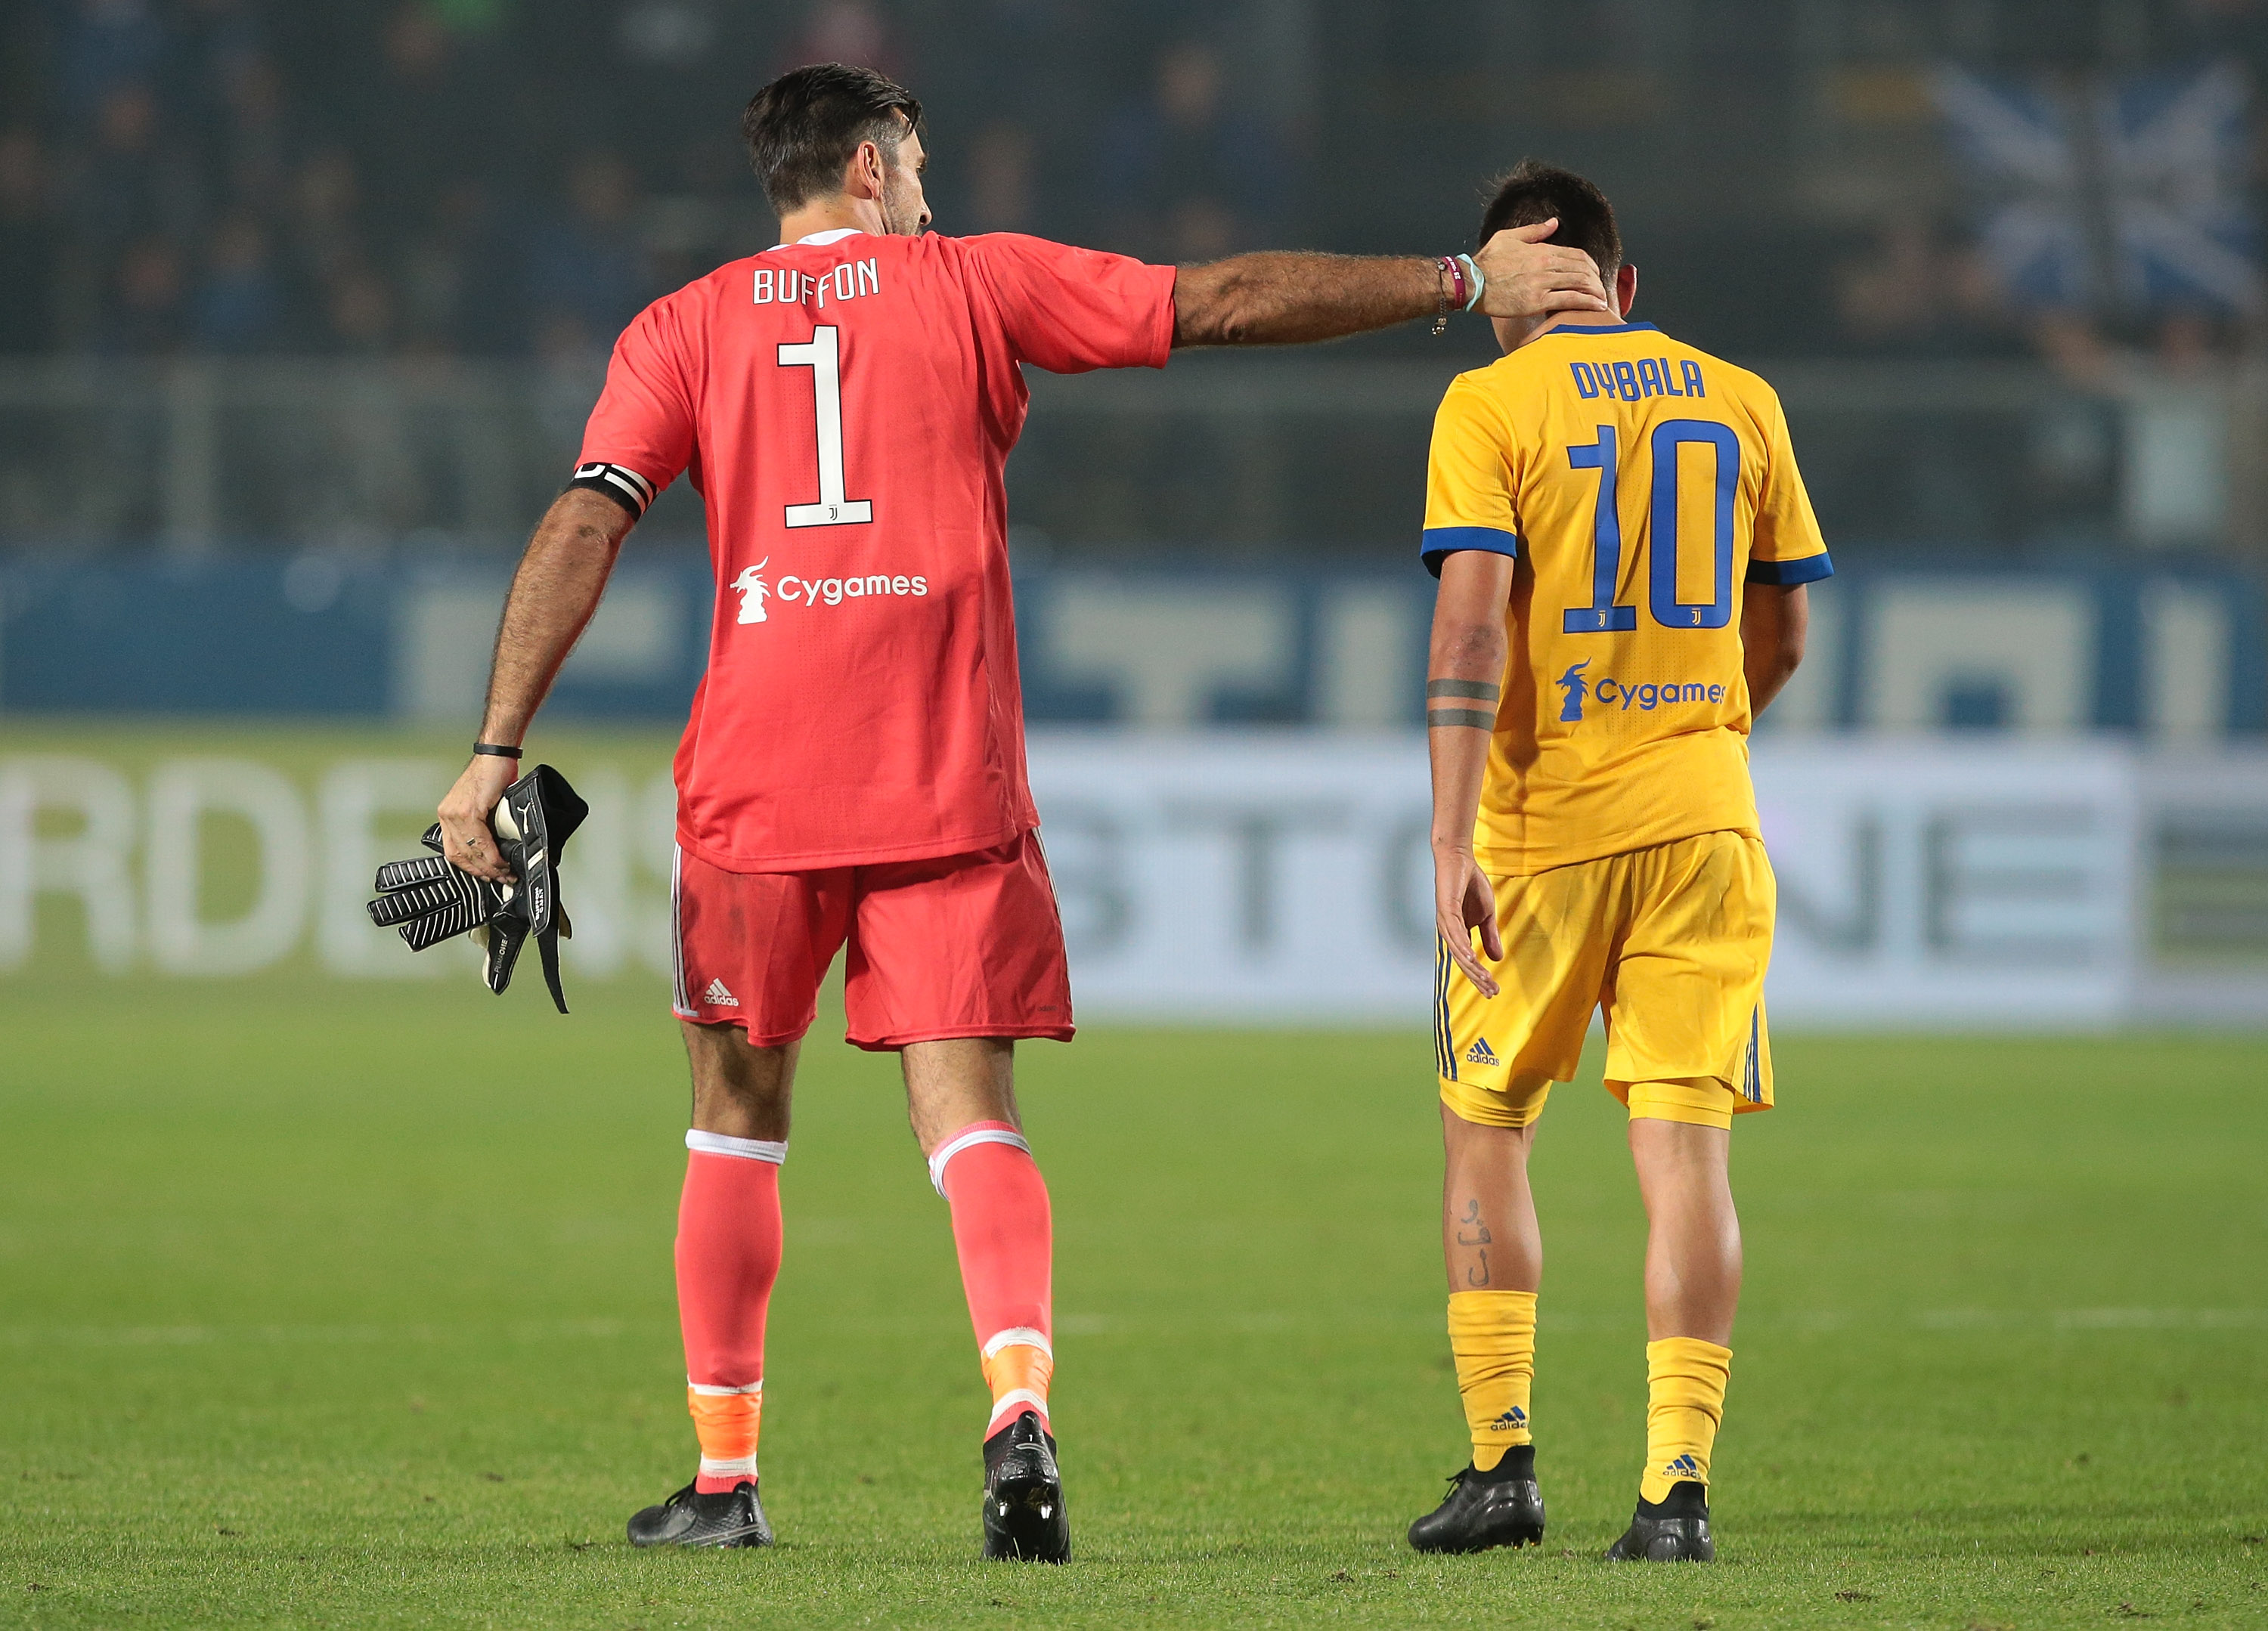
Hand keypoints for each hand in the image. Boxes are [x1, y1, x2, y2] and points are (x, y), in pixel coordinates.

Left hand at [437, 754, 518, 881]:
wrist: (496, 756)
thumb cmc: (493, 777)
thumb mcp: (482, 805)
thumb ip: (482, 825)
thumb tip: (494, 848)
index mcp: (448, 815)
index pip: (453, 851)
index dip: (470, 869)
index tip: (486, 877)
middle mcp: (447, 815)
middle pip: (462, 854)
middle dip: (483, 871)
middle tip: (501, 879)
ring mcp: (455, 813)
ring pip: (471, 850)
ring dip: (490, 866)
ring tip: (505, 873)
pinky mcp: (469, 810)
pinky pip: (480, 840)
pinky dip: (492, 854)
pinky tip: (502, 861)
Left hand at [1434, 844, 1502, 998]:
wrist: (1460, 859)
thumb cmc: (1471, 884)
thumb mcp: (1487, 914)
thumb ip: (1490, 936)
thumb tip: (1497, 959)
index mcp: (1457, 933)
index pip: (1468, 961)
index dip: (1480, 976)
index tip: (1494, 991)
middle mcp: (1448, 931)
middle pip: (1462, 961)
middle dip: (1477, 978)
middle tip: (1492, 992)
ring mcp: (1445, 921)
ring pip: (1458, 951)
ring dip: (1472, 967)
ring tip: (1485, 980)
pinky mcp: (1445, 910)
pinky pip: (1454, 932)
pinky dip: (1462, 946)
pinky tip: (1471, 958)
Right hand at [1473, 219, 1610, 319]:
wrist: (1470, 282)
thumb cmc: (1486, 262)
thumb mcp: (1509, 237)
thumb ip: (1535, 230)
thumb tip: (1554, 222)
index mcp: (1541, 250)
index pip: (1576, 254)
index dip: (1590, 264)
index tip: (1595, 273)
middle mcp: (1545, 264)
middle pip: (1582, 269)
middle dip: (1596, 279)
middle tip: (1601, 288)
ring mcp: (1542, 283)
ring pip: (1580, 283)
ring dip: (1596, 291)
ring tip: (1603, 300)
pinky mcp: (1537, 302)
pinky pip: (1569, 300)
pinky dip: (1587, 302)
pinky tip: (1597, 307)